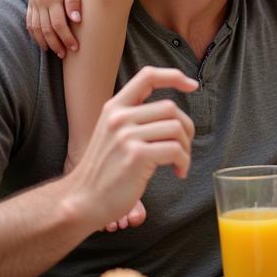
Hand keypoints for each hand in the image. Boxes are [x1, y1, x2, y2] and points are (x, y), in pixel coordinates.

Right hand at [27, 0, 81, 56]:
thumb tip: (76, 20)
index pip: (59, 24)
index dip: (67, 38)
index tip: (75, 48)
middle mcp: (39, 1)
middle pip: (46, 29)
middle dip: (56, 44)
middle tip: (65, 54)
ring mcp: (33, 1)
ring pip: (36, 27)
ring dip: (44, 41)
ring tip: (54, 51)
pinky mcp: (31, 0)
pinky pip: (30, 21)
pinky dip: (34, 33)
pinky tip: (41, 40)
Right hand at [63, 67, 197, 228]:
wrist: (84, 201)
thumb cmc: (105, 170)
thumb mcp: (113, 133)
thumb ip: (134, 117)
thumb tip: (171, 111)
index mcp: (114, 107)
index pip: (148, 76)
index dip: (174, 76)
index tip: (192, 86)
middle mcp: (119, 117)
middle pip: (171, 108)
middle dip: (186, 128)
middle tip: (182, 148)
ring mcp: (126, 136)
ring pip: (177, 128)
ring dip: (186, 148)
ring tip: (179, 162)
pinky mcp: (137, 155)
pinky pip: (176, 150)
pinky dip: (184, 162)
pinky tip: (178, 172)